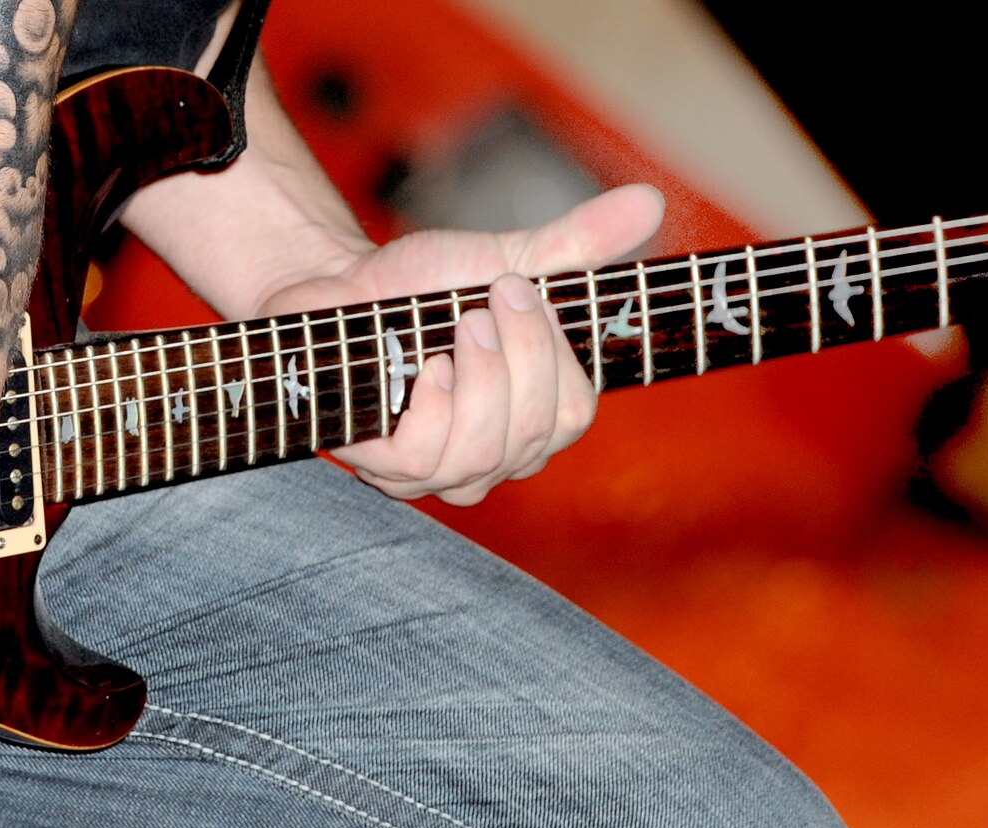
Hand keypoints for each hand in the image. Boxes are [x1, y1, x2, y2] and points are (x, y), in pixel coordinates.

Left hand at [254, 185, 663, 504]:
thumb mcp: (505, 257)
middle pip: (535, 434)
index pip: (573, 413)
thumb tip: (652, 200)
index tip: (516, 289)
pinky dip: (432, 409)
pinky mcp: (383, 466)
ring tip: (456, 328)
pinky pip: (424, 462)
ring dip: (477, 380)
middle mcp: (493, 454)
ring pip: (483, 453)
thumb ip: (577, 245)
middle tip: (484, 301)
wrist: (335, 284)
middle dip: (517, 357)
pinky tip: (427, 369)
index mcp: (532, 413)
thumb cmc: (422, 283)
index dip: (553, 354)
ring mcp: (439, 468)